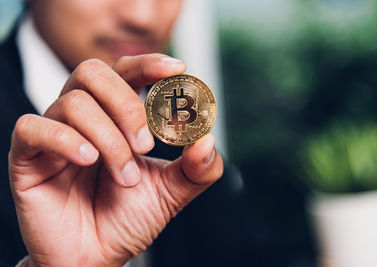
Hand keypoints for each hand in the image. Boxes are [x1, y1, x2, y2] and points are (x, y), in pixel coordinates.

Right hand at [8, 54, 222, 266]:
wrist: (96, 257)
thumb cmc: (129, 219)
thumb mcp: (172, 192)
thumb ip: (198, 168)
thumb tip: (208, 139)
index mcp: (115, 117)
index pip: (126, 71)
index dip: (149, 64)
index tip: (177, 70)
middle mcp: (84, 117)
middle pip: (93, 72)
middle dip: (126, 105)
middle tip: (147, 144)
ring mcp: (54, 134)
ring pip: (74, 103)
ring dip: (108, 140)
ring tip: (124, 176)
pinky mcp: (27, 157)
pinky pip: (33, 127)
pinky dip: (66, 139)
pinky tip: (88, 160)